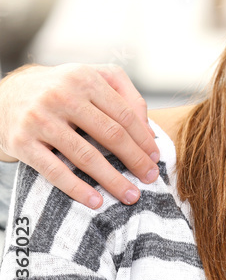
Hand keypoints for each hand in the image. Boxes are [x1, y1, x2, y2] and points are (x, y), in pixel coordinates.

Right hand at [0, 64, 158, 207]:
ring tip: (131, 195)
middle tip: (150, 178)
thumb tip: (148, 128)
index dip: (144, 139)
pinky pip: (55, 171)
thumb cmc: (61, 89)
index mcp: (85, 79)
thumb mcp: (92, 78)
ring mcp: (40, 119)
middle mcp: (62, 96)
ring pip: (86, 156)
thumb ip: (125, 95)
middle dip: (136, 160)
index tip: (156, 158)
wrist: (4, 95)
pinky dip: (77, 189)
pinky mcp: (22, 142)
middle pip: (111, 135)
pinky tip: (96, 201)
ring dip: (113, 180)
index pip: (124, 114)